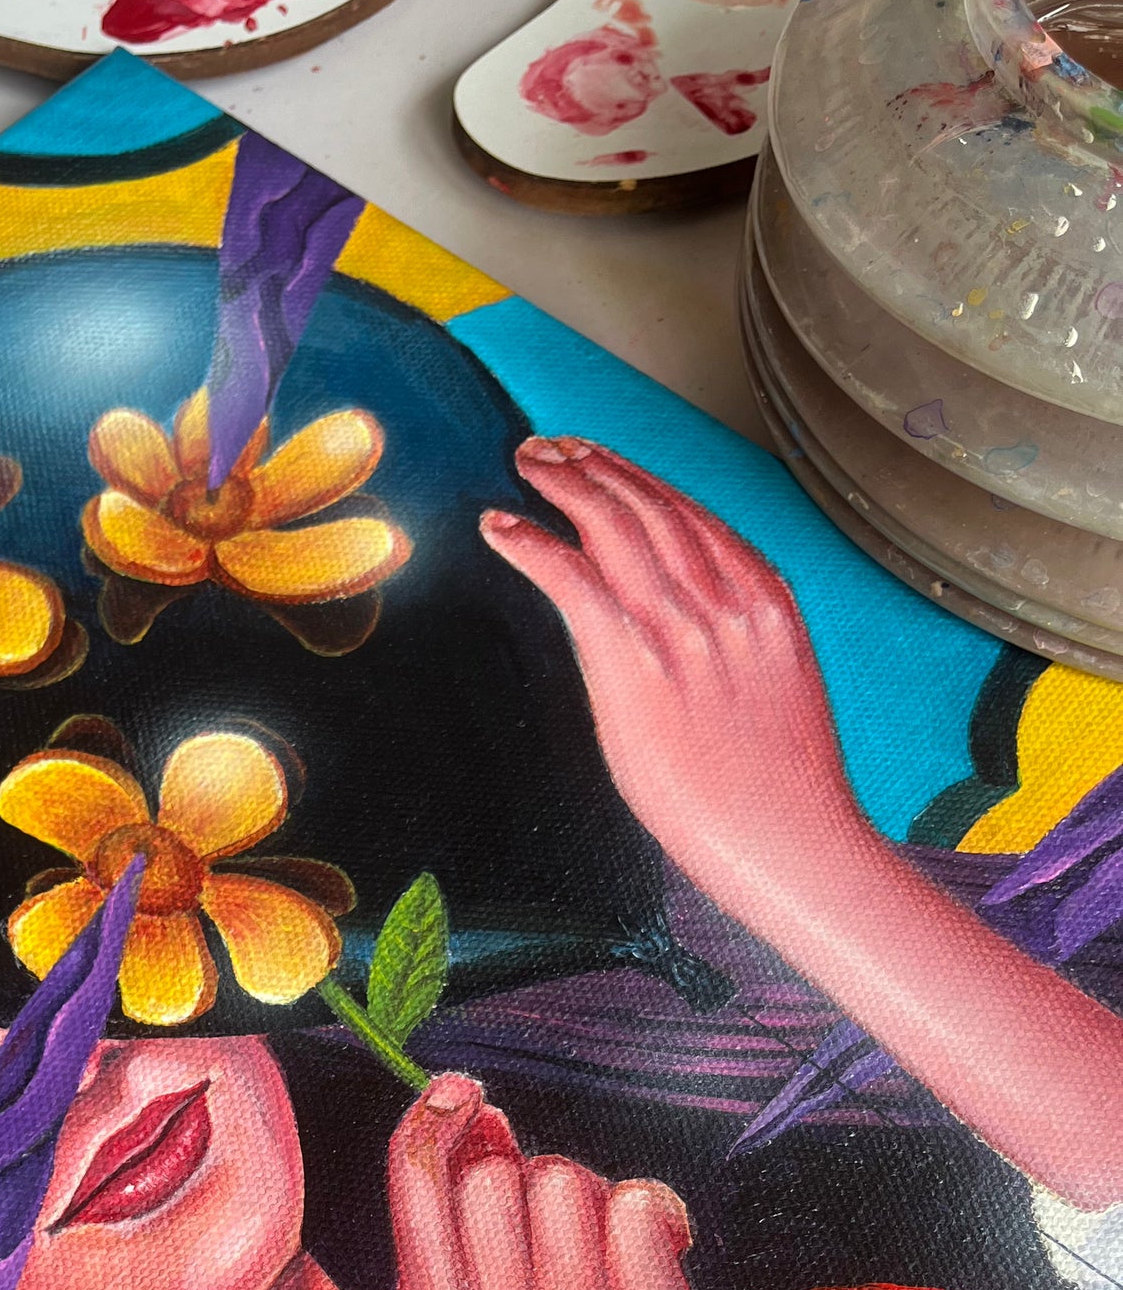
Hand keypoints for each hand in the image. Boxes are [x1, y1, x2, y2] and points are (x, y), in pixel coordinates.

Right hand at [387, 1074, 783, 1289]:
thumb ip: (486, 1289)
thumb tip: (491, 1143)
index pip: (414, 1207)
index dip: (428, 1128)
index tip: (457, 1091)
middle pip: (489, 1182)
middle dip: (524, 1165)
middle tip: (555, 1195)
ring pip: (566, 1184)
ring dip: (593, 1193)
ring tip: (615, 1251)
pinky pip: (635, 1208)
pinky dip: (656, 1214)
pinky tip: (669, 1251)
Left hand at [482, 439, 866, 919]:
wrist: (790, 840)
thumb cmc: (780, 791)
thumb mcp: (773, 695)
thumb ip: (734, 651)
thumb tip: (691, 644)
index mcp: (766, 602)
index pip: (695, 517)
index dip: (641, 480)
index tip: (606, 462)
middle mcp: (725, 600)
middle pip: (651, 505)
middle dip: (596, 467)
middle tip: (551, 449)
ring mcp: (681, 627)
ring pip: (613, 525)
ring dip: (562, 485)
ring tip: (527, 463)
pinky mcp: (636, 661)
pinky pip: (573, 580)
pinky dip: (531, 545)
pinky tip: (498, 527)